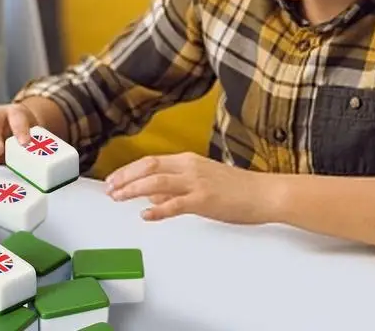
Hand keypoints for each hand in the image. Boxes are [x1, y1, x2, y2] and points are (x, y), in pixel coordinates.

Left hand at [105, 152, 276, 224]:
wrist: (265, 193)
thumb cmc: (237, 188)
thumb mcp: (201, 180)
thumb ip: (175, 186)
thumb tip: (151, 194)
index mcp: (187, 160)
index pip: (150, 161)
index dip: (128, 170)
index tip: (114, 179)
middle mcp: (189, 167)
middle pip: (148, 167)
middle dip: (125, 178)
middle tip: (109, 188)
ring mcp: (196, 182)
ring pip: (156, 182)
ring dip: (133, 189)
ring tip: (118, 198)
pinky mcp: (205, 200)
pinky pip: (176, 204)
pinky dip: (158, 209)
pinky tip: (145, 214)